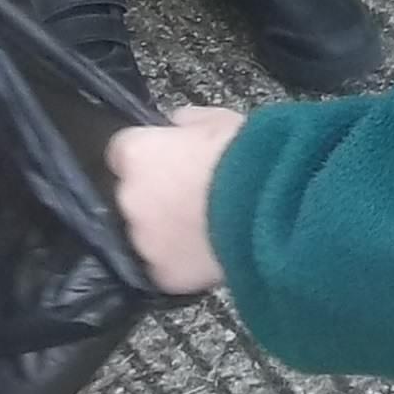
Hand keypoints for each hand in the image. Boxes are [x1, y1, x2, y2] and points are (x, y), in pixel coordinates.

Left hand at [107, 105, 243, 293]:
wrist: (271, 206)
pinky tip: (207, 253)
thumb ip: (187, 122)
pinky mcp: (163, 273)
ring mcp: (144, 239)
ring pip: (146, 236)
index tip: (166, 163)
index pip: (122, 154)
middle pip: (132, 198)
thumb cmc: (248, 157)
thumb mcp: (218, 120)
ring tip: (205, 228)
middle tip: (191, 199)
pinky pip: (166, 268)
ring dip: (166, 232)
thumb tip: (179, 125)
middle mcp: (130, 197)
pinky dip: (182, 263)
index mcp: (137, 154)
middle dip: (156, 198)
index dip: (148, 159)